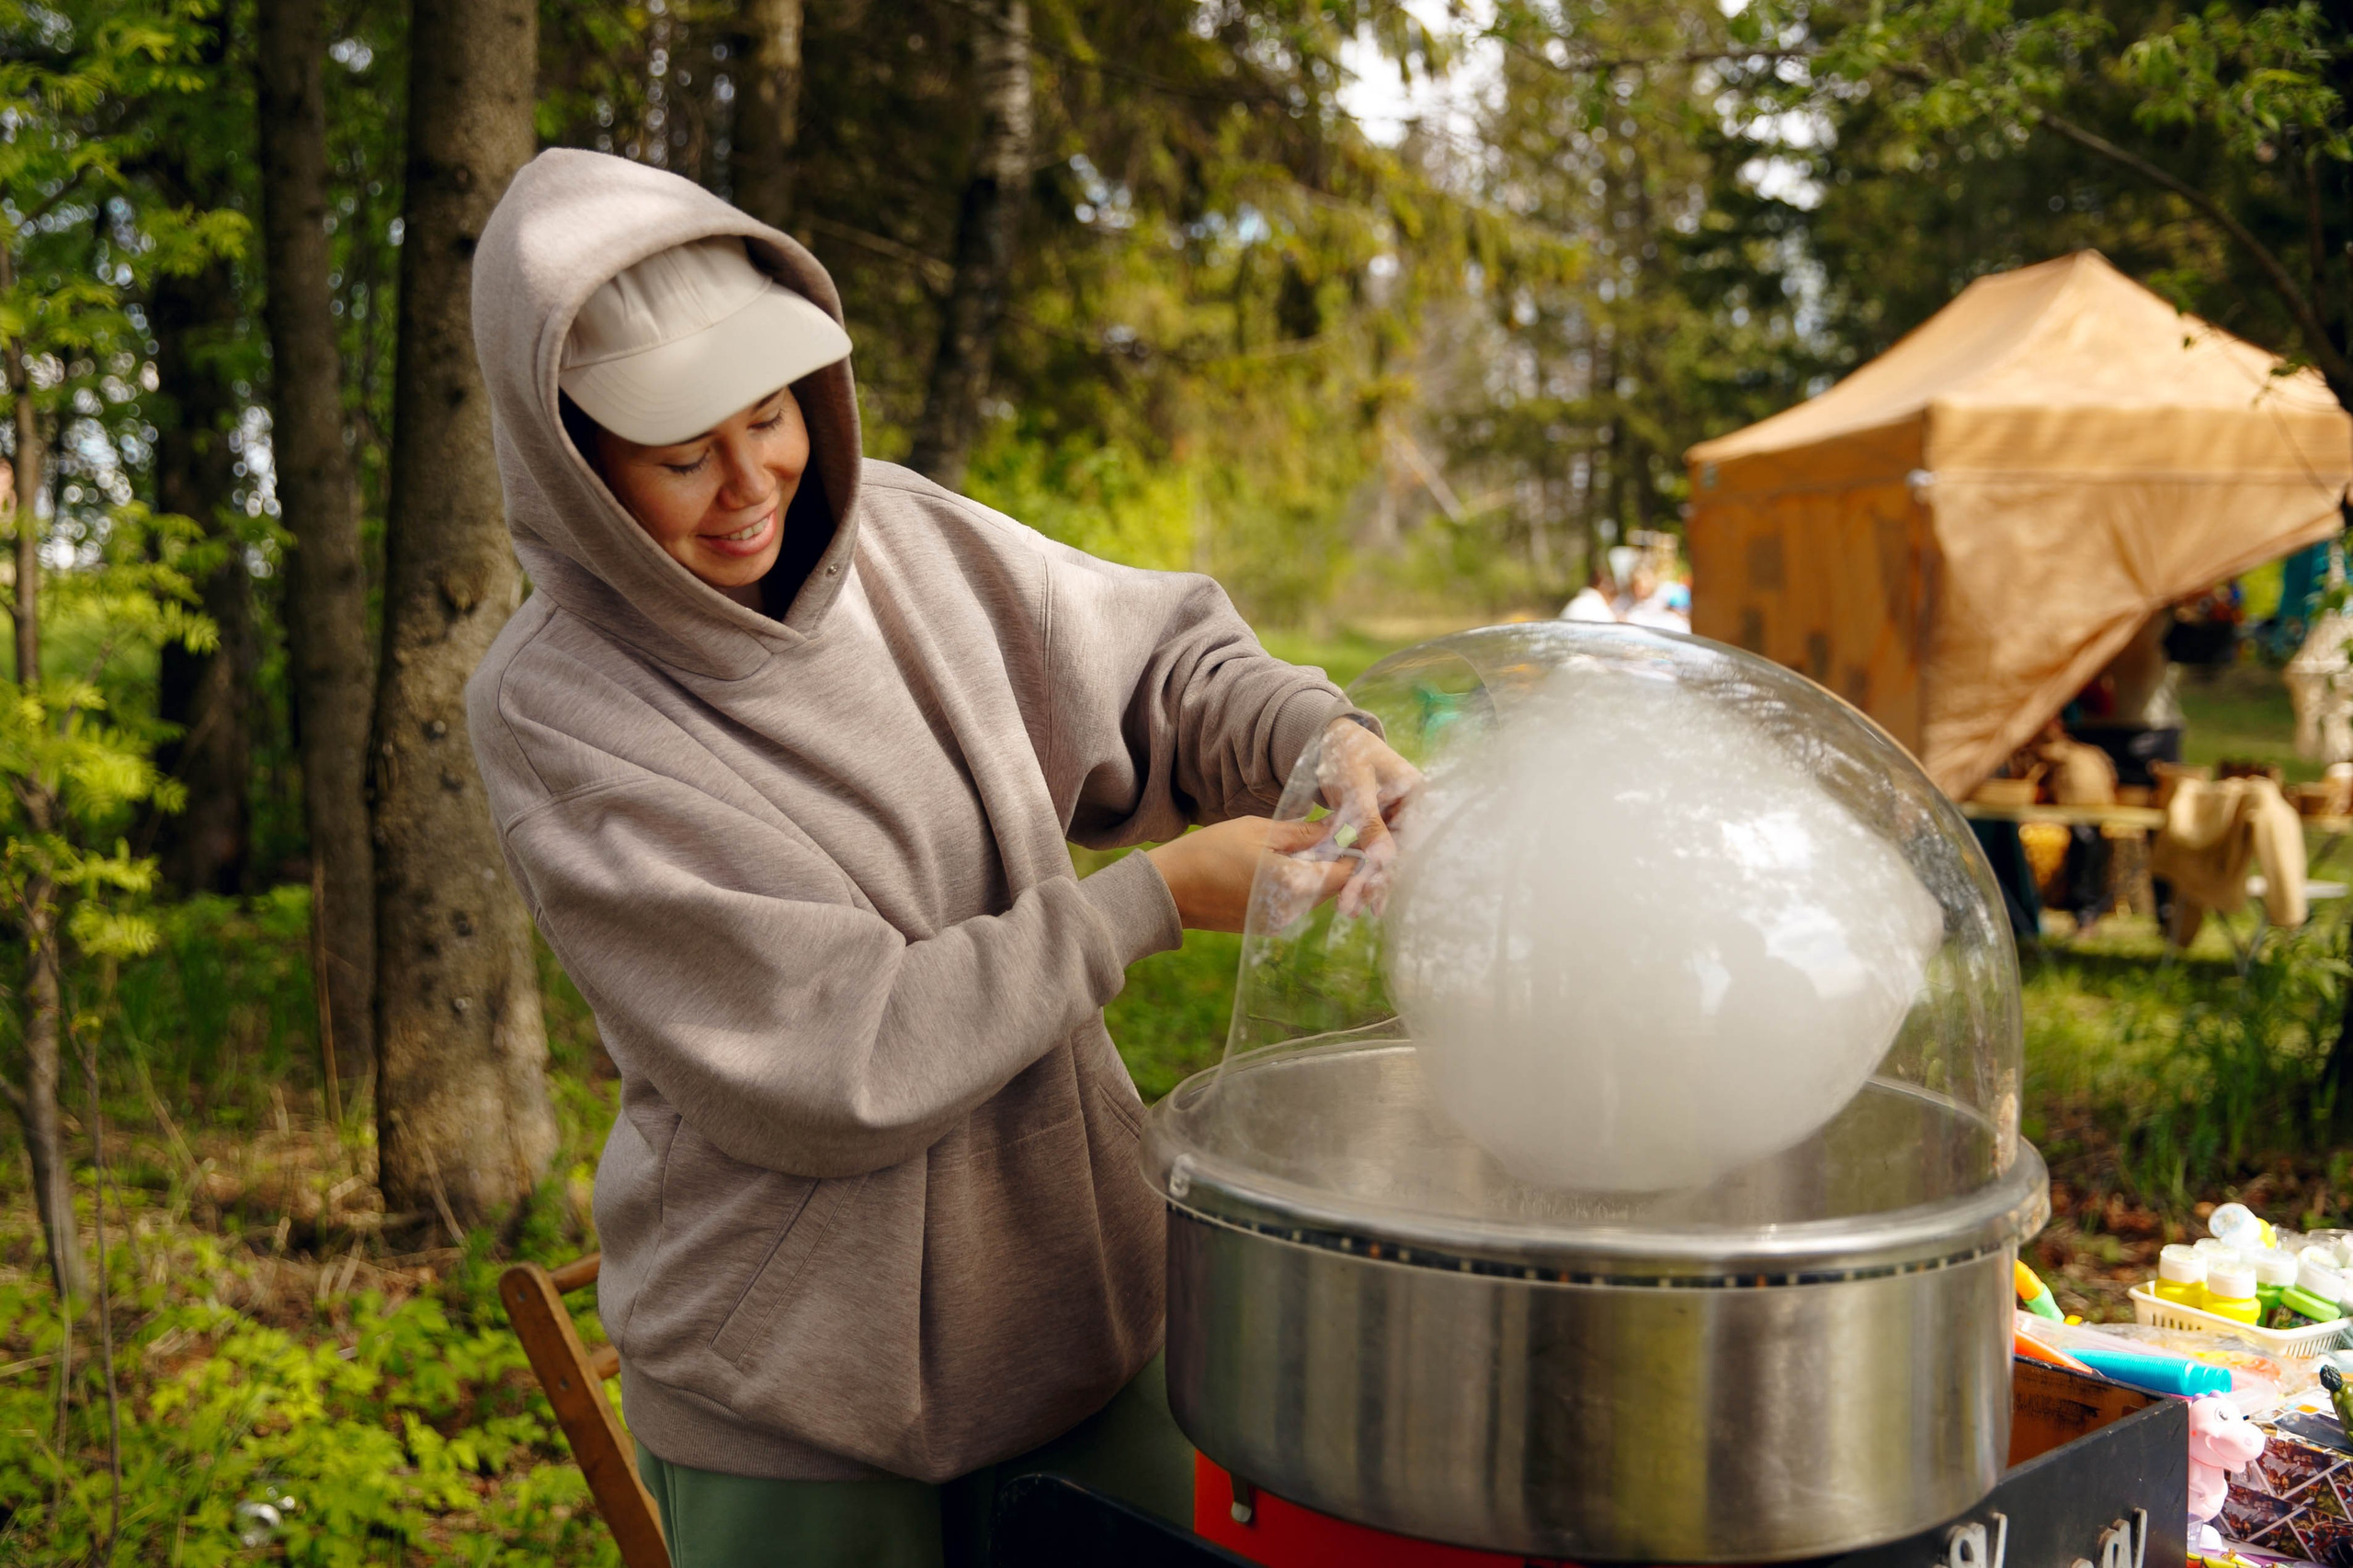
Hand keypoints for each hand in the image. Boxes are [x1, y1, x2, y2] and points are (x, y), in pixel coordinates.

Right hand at [1146, 817, 1349, 932]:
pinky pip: (1295, 904)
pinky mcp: (1266, 926)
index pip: (1349, 872)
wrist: (1167, 891)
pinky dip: (1297, 884)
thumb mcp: (1259, 831)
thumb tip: (1337, 826)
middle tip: (1328, 829)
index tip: (1352, 829)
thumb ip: (1304, 832)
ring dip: (1316, 872)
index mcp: (1296, 884)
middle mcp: (1294, 911)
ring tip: (1301, 843)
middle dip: (1337, 860)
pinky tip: (1279, 863)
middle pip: (1335, 886)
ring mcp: (1280, 923)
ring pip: (1315, 895)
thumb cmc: (1209, 852)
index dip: (1356, 851)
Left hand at [1312, 717, 1422, 918]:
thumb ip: (1370, 822)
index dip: (1387, 870)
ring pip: (1382, 856)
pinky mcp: (1377, 823)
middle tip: (1353, 910)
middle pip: (1395, 852)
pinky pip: (1371, 851)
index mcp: (1415, 793)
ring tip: (1350, 910)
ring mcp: (1395, 816)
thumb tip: (1386, 859)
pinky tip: (1353, 896)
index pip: (1405, 839)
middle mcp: (1410, 808)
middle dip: (1373, 883)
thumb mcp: (1356, 785)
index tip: (1369, 895)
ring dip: (1366, 883)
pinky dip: (1360, 870)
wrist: (1332, 737)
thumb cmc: (1347, 752)